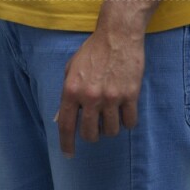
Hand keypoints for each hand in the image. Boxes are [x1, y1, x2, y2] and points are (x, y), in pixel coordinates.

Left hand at [54, 9, 146, 158]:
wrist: (118, 34)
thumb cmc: (93, 50)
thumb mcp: (71, 69)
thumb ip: (66, 94)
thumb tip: (59, 117)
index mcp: (71, 90)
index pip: (66, 126)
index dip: (66, 144)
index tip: (69, 154)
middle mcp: (90, 97)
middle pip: (90, 133)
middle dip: (92, 135)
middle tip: (96, 127)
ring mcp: (111, 97)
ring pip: (111, 131)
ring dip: (110, 128)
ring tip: (111, 115)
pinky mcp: (130, 94)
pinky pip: (130, 122)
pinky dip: (127, 121)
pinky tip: (125, 113)